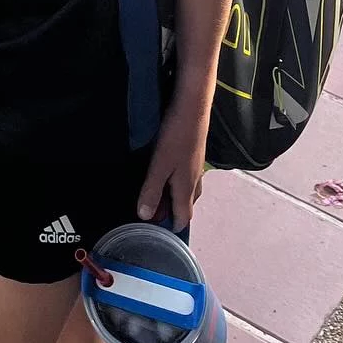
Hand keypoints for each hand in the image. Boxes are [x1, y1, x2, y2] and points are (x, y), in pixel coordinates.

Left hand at [137, 98, 208, 227]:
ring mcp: (196, 166)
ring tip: (158, 194)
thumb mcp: (159, 166)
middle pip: (187, 204)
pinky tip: (167, 171)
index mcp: (186, 188)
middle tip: (154, 213)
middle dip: (173, 212)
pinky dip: (177, 181)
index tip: (161, 235)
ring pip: (188, 189)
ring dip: (175, 196)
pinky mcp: (194, 154)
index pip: (184, 216)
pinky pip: (187, 176)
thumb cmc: (175, 138)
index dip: (173, 227)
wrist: (192, 108)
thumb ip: (152, 190)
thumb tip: (145, 217)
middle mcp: (194, 180)